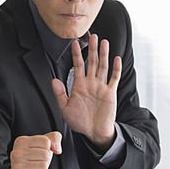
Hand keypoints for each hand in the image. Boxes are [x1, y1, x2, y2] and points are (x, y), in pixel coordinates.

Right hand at [9, 132, 61, 168]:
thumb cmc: (35, 159)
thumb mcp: (44, 145)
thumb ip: (54, 138)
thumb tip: (57, 149)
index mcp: (21, 141)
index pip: (45, 141)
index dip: (47, 148)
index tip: (39, 152)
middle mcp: (16, 153)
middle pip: (46, 154)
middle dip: (46, 160)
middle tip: (37, 163)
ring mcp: (16, 167)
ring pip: (44, 166)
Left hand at [51, 34, 120, 149]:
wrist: (94, 132)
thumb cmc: (80, 122)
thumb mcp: (65, 109)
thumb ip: (60, 94)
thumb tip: (53, 80)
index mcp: (79, 85)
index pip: (78, 65)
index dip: (76, 54)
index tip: (73, 43)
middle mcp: (91, 83)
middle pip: (92, 62)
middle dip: (92, 49)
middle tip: (92, 36)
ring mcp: (101, 87)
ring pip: (102, 67)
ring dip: (103, 54)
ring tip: (104, 42)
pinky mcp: (110, 93)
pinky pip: (114, 79)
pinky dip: (116, 69)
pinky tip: (116, 58)